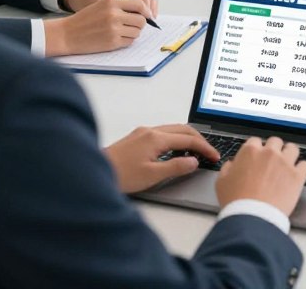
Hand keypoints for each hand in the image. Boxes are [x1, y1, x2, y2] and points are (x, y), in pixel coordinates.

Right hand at [43, 0, 153, 55]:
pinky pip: (130, 41)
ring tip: (122, 31)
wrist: (66, 34)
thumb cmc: (84, 19)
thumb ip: (121, 5)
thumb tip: (144, 10)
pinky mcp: (112, 42)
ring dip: (133, 32)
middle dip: (140, 23)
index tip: (147, 14)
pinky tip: (117, 38)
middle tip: (133, 25)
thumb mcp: (101, 4)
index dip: (146, 10)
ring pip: (137, 31)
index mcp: (111, 2)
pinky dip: (127, 40)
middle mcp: (114, 14)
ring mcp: (114, 29)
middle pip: (141, 19)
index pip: (139, 4)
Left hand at [104, 124, 219, 193]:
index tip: (214, 156)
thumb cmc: (119, 176)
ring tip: (195, 152)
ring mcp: (143, 132)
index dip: (204, 148)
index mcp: (156, 138)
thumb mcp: (152, 175)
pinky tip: (174, 151)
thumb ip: (176, 167)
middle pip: (183, 129)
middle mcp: (150, 131)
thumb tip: (194, 162)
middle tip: (209, 152)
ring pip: (173, 129)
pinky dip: (175, 139)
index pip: (188, 140)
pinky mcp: (136, 137)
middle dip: (199, 140)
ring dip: (187, 138)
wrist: (92, 173)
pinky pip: (163, 132)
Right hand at [216, 136, 305, 215]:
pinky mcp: (298, 175)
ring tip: (286, 165)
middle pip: (276, 142)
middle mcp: (270, 153)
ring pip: (293, 149)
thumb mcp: (221, 182)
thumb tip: (232, 163)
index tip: (257, 158)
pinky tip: (296, 176)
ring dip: (289, 155)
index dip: (256, 150)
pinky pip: (305, 165)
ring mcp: (285, 163)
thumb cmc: (235, 201)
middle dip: (273, 150)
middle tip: (271, 162)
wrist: (252, 217)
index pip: (255, 141)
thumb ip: (227, 168)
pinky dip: (301, 169)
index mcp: (250, 151)